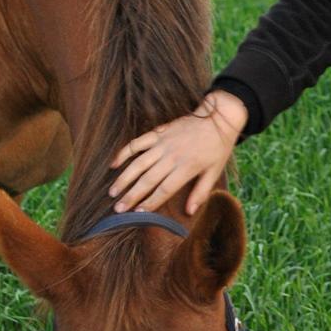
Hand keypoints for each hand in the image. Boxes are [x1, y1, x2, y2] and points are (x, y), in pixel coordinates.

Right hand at [109, 90, 248, 216]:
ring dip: (124, 178)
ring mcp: (163, 143)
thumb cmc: (218, 147)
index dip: (150, 202)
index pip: (164, 189)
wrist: (218, 117)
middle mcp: (172, 156)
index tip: (138, 213)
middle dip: (131, 195)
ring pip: (138, 163)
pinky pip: (137, 143)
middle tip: (118, 208)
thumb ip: (201, 192)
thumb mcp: (214, 172)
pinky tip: (114, 164)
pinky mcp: (158, 133)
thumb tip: (190, 212)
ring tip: (113, 191)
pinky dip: (124, 153)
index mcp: (186, 168)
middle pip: (148, 180)